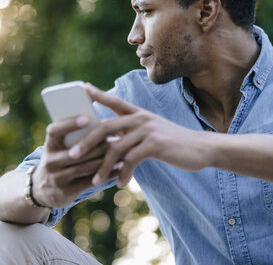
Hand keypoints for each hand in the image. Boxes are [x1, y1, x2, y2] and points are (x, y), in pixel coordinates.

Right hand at [32, 115, 114, 207]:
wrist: (42, 189)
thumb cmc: (58, 159)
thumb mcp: (58, 147)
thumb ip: (72, 136)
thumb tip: (99, 121)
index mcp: (49, 145)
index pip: (55, 131)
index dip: (69, 124)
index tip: (87, 118)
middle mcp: (50, 161)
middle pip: (78, 150)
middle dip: (100, 143)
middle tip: (119, 134)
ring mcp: (57, 178)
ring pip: (87, 166)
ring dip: (107, 158)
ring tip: (124, 150)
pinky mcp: (66, 192)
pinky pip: (91, 181)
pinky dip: (108, 174)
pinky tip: (121, 168)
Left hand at [68, 84, 211, 187]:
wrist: (201, 149)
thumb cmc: (173, 144)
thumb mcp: (151, 133)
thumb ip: (132, 134)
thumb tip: (109, 145)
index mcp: (138, 114)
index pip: (114, 101)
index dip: (98, 95)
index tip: (84, 89)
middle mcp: (140, 118)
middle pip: (105, 127)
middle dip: (86, 142)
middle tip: (72, 155)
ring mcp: (147, 130)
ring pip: (115, 148)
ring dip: (103, 167)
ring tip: (96, 181)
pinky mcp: (155, 144)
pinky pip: (131, 160)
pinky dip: (123, 174)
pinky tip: (121, 183)